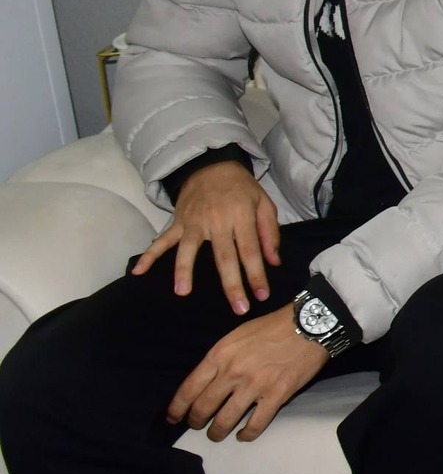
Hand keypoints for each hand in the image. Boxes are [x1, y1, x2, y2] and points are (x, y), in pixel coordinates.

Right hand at [133, 159, 280, 313]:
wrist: (212, 165)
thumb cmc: (242, 188)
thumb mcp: (264, 203)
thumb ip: (270, 232)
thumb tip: (274, 261)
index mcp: (241, 217)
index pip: (250, 251)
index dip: (256, 274)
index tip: (261, 295)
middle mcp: (216, 222)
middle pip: (223, 257)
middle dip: (231, 284)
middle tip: (238, 308)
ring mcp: (194, 222)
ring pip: (188, 250)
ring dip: (184, 271)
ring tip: (183, 292)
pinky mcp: (178, 222)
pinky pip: (162, 240)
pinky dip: (149, 255)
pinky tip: (138, 271)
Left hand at [168, 307, 327, 441]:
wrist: (309, 325)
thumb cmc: (271, 327)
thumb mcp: (237, 335)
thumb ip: (220, 358)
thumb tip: (209, 381)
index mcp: (219, 355)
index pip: (189, 389)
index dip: (177, 408)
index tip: (173, 418)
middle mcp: (232, 372)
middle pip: (203, 408)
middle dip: (195, 422)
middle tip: (197, 426)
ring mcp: (254, 386)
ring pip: (225, 420)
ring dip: (217, 432)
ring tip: (216, 435)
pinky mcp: (276, 396)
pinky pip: (255, 424)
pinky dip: (246, 434)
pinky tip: (243, 435)